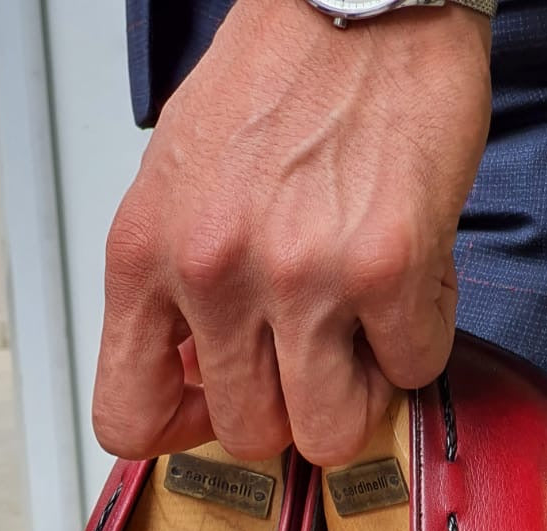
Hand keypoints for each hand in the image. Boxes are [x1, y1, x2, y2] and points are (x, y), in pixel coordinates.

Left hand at [93, 0, 490, 466]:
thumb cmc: (277, 79)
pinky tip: (408, 287)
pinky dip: (418, 341)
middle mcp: (213, 272)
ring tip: (363, 338)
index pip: (128, 417)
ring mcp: (300, 277)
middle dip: (287, 408)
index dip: (180, 431)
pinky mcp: (385, 267)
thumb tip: (194, 372)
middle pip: (248, 434)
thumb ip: (175, 287)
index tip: (214, 408)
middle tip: (309, 359)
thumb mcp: (179, 184)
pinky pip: (411, 369)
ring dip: (357, 395)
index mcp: (146, 255)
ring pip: (328, 430)